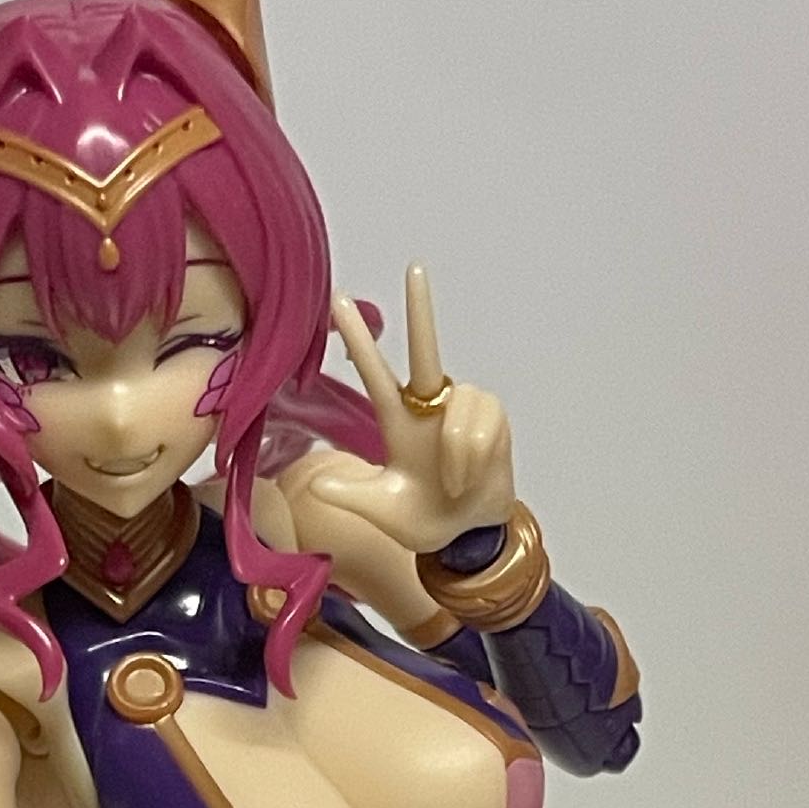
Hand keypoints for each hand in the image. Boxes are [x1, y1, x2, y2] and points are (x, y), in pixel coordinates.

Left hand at [301, 266, 515, 555]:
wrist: (465, 539)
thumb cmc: (423, 521)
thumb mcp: (382, 512)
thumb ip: (352, 495)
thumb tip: (315, 485)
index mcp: (397, 422)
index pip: (374, 373)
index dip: (359, 341)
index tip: (339, 305)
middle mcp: (428, 406)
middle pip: (425, 348)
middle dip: (421, 310)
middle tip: (413, 268)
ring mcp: (462, 409)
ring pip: (460, 408)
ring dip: (456, 454)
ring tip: (452, 482)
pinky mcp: (492, 417)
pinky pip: (481, 426)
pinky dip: (474, 457)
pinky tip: (471, 475)